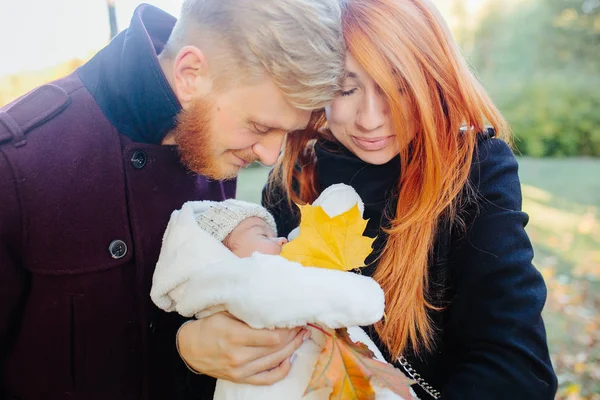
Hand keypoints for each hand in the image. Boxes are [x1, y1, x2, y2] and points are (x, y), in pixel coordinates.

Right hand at [177, 312, 309, 384]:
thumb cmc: (209, 325)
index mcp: (236, 336)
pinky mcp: (240, 378)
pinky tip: (289, 360)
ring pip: (275, 362)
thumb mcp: (225, 312)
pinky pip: (266, 378)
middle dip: (293, 337)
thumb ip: (247, 312)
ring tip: (300, 338)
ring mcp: (240, 370)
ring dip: (292, 350)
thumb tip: (272, 306)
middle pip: (277, 348)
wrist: (189, 347)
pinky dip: (281, 370)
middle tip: (303, 326)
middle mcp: (239, 355)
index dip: (289, 329)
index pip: (273, 336)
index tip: (296, 319)